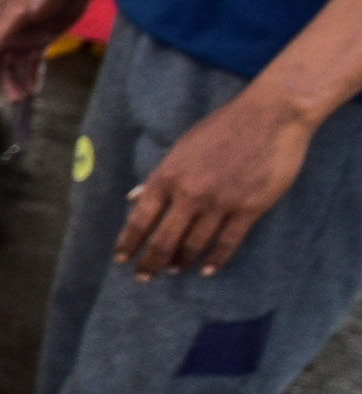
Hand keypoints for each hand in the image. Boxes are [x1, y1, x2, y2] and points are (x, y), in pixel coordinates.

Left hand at [118, 89, 314, 280]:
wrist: (271, 115)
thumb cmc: (224, 127)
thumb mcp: (182, 147)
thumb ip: (159, 176)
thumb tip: (132, 198)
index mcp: (168, 176)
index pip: (140, 219)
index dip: (128, 243)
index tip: (121, 259)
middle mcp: (190, 193)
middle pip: (163, 240)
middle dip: (150, 263)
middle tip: (143, 277)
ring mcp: (221, 203)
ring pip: (194, 245)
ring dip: (181, 262)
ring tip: (173, 272)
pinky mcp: (250, 208)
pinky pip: (228, 243)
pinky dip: (216, 259)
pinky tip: (207, 269)